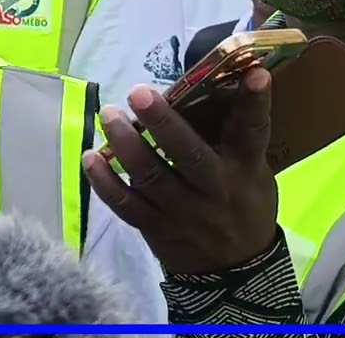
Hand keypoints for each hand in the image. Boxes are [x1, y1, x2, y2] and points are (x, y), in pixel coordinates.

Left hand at [82, 68, 278, 274]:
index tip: (252, 73)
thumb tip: (196, 87)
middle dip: (163, 122)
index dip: (254, 103)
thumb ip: (228, 138)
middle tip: (139, 93)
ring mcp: (183, 211)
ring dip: (125, 144)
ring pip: (151, 177)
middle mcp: (215, 189)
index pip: (253, 132)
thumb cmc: (242, 204)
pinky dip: (104, 182)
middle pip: (189, 154)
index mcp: (245, 169)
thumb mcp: (252, 172)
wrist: (236, 271)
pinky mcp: (155, 228)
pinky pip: (125, 204)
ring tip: (108, 115)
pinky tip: (90, 158)